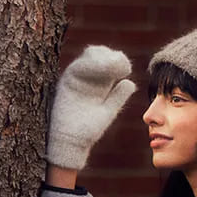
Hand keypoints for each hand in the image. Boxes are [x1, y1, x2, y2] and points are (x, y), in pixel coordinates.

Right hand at [46, 45, 136, 171]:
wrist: (72, 142)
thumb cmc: (88, 130)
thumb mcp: (108, 112)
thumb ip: (118, 97)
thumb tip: (130, 83)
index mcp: (99, 82)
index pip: (109, 62)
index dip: (119, 61)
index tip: (126, 69)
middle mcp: (88, 76)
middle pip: (99, 54)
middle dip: (111, 56)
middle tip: (121, 64)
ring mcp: (76, 77)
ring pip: (89, 55)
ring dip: (102, 57)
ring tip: (113, 65)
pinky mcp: (67, 80)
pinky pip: (78, 66)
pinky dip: (90, 63)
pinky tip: (102, 68)